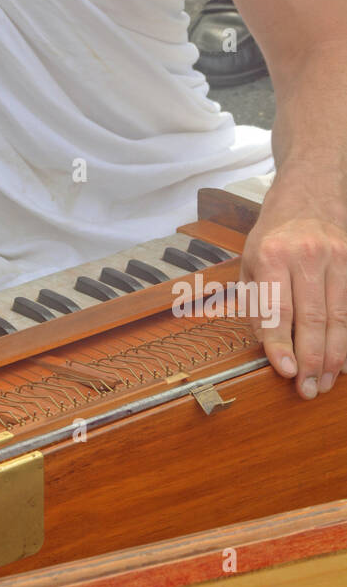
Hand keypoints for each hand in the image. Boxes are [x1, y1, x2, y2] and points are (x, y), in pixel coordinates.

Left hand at [240, 196, 346, 398]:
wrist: (308, 197)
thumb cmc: (274, 236)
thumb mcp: (250, 263)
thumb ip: (256, 304)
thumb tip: (269, 346)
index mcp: (272, 254)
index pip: (278, 308)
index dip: (282, 344)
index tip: (286, 371)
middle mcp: (307, 255)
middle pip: (313, 318)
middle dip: (311, 360)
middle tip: (307, 389)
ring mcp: (337, 258)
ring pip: (340, 318)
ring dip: (334, 357)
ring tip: (325, 381)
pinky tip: (343, 360)